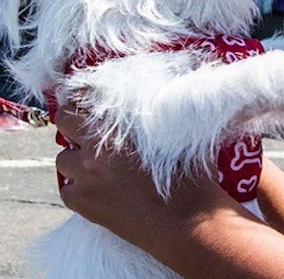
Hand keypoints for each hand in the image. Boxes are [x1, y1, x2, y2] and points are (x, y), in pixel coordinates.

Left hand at [55, 104, 229, 247]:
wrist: (186, 219)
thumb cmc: (189, 172)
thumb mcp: (177, 131)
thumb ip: (156, 113)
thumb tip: (152, 97)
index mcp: (120, 123)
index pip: (84, 96)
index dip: (84, 96)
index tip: (89, 98)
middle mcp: (97, 145)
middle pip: (64, 121)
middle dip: (74, 122)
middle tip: (88, 129)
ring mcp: (86, 175)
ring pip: (63, 158)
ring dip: (77, 157)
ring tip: (98, 164)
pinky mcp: (83, 202)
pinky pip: (66, 188)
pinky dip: (78, 186)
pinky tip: (99, 188)